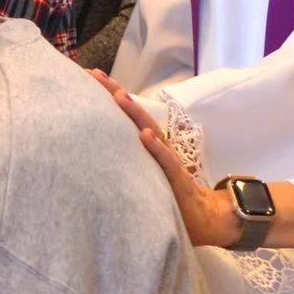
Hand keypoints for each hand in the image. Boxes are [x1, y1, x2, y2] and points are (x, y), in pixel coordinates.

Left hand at [85, 70, 238, 248]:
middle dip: (115, 93)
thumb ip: (126, 162)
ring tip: (119, 95)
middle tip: (94, 75)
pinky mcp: (178, 180)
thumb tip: (97, 148)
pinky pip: (167, 161)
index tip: (89, 76)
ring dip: (135, 113)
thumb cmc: (169, 195)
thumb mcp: (142, 176)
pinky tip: (145, 136)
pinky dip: (156, 148)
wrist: (205, 218)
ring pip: (151, 131)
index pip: (127, 117)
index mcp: (147, 146)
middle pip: (135, 116)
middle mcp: (157, 147)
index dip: (109, 96)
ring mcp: (168, 161)